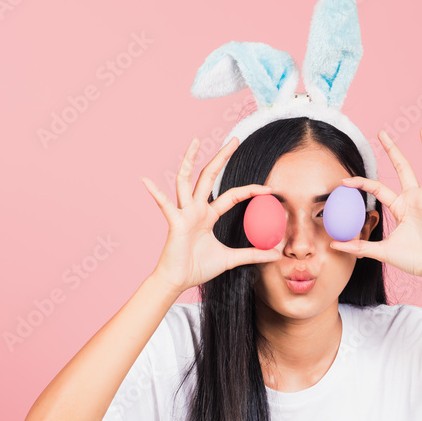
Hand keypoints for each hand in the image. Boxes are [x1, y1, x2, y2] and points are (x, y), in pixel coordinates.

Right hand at [141, 136, 281, 294]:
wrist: (177, 281)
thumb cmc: (198, 268)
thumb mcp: (230, 259)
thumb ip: (252, 254)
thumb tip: (276, 254)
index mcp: (208, 215)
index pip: (232, 196)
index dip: (250, 191)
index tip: (269, 189)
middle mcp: (195, 209)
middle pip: (209, 176)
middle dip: (222, 157)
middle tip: (235, 139)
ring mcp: (183, 213)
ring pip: (186, 181)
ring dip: (189, 161)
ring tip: (195, 141)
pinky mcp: (174, 222)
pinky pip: (164, 204)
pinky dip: (154, 192)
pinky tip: (146, 180)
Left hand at [329, 127, 421, 281]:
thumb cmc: (412, 259)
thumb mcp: (381, 251)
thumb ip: (358, 246)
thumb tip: (334, 245)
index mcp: (400, 206)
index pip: (377, 188)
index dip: (361, 183)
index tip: (344, 181)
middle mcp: (414, 198)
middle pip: (402, 167)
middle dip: (392, 149)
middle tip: (382, 132)